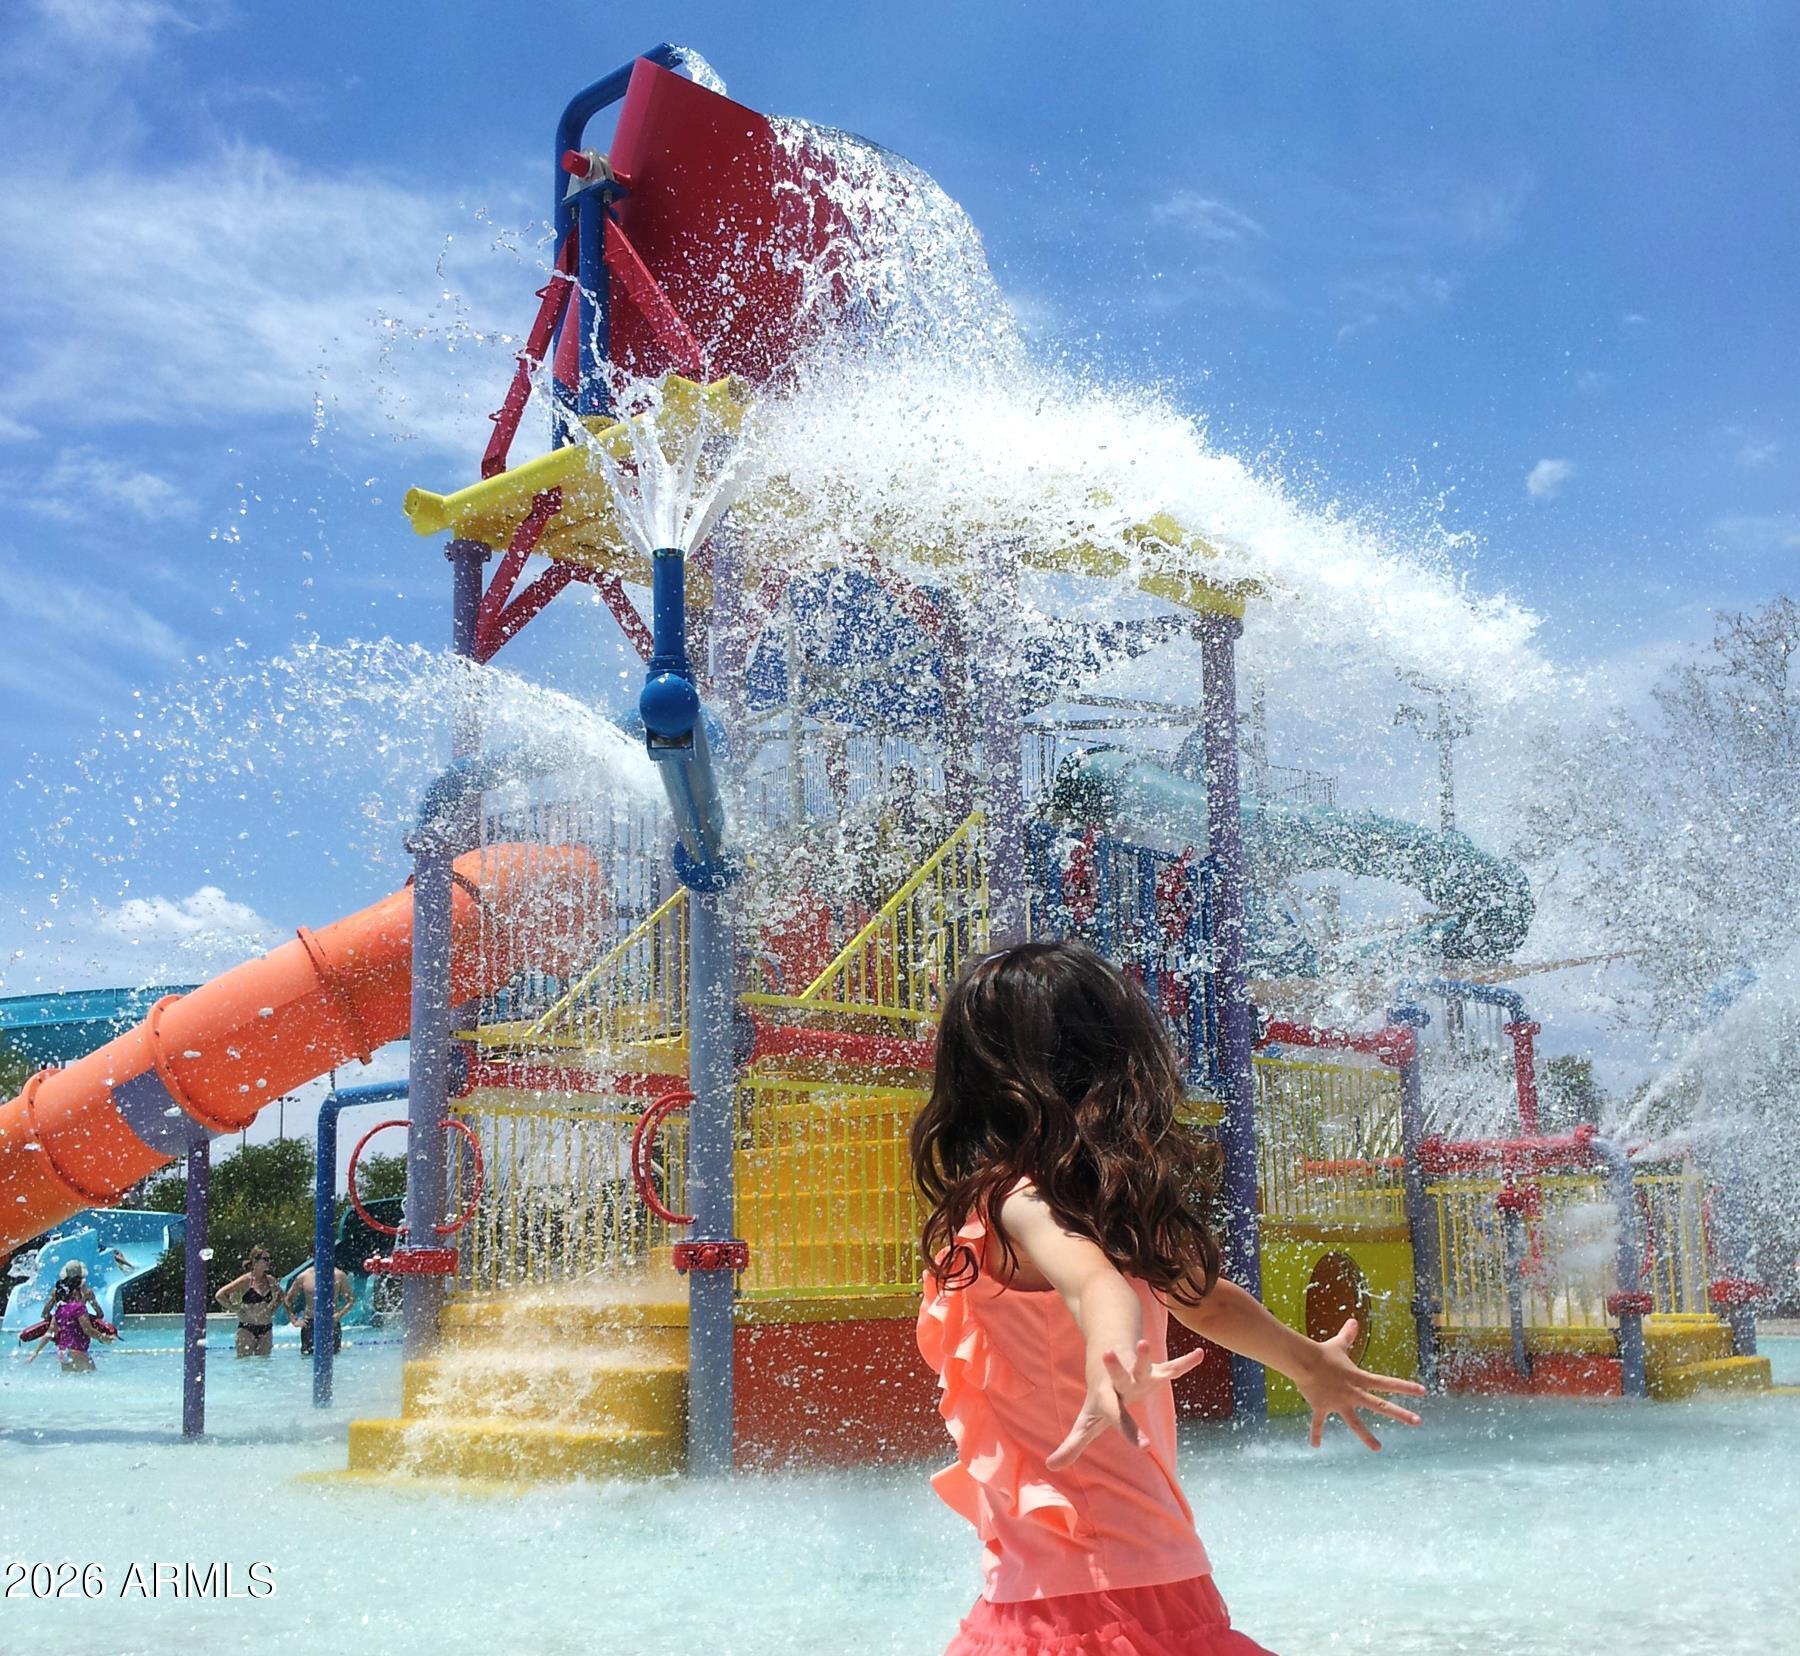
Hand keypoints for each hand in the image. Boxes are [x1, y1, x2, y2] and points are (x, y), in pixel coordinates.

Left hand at [1046, 1339, 1205, 1469]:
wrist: (1107, 1352)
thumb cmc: (1099, 1396)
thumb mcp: (1085, 1421)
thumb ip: (1071, 1444)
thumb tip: (1049, 1466)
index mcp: (1107, 1400)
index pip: (1116, 1417)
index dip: (1130, 1433)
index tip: (1146, 1449)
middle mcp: (1122, 1384)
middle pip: (1118, 1375)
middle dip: (1115, 1366)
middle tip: (1107, 1354)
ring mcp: (1138, 1374)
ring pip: (1142, 1364)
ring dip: (1142, 1353)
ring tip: (1144, 1340)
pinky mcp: (1154, 1369)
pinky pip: (1172, 1367)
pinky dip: (1185, 1362)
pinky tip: (1200, 1355)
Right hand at [1295, 1319, 1424, 1450]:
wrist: (1304, 1360)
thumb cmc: (1322, 1353)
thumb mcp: (1338, 1344)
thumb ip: (1347, 1336)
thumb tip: (1353, 1321)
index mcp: (1359, 1378)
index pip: (1387, 1383)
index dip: (1405, 1387)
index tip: (1423, 1392)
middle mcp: (1353, 1393)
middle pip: (1380, 1406)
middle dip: (1400, 1414)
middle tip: (1417, 1422)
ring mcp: (1339, 1402)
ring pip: (1355, 1422)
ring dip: (1367, 1436)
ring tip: (1378, 1448)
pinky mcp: (1322, 1407)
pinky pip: (1318, 1423)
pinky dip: (1316, 1434)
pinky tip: (1315, 1446)